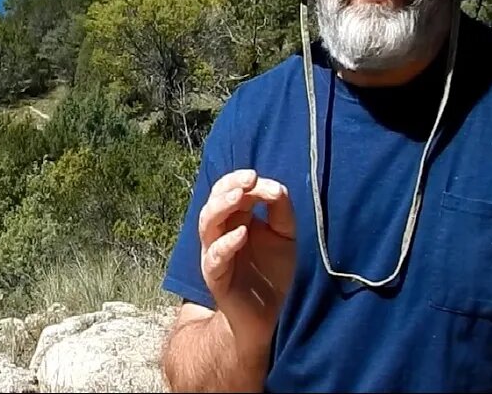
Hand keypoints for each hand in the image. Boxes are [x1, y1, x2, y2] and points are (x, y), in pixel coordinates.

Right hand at [198, 169, 296, 343]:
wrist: (265, 314)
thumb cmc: (270, 272)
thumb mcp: (285, 237)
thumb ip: (281, 211)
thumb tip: (275, 187)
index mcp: (234, 219)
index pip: (228, 191)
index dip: (239, 181)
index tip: (256, 176)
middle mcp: (219, 233)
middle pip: (214, 202)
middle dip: (228, 188)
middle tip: (248, 180)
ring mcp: (214, 253)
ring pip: (207, 224)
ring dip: (221, 207)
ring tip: (239, 197)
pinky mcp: (215, 275)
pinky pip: (215, 256)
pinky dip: (226, 243)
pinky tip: (241, 234)